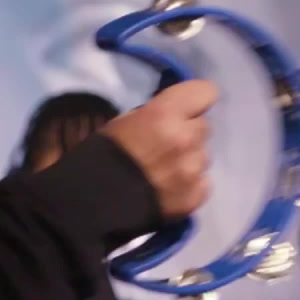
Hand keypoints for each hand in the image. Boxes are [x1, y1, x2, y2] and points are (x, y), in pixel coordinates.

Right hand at [100, 80, 217, 218]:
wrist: (92, 206)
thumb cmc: (101, 157)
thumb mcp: (125, 122)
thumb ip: (157, 115)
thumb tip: (175, 116)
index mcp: (164, 115)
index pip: (206, 92)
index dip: (197, 100)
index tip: (187, 109)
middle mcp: (185, 139)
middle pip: (204, 127)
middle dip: (189, 133)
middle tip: (167, 145)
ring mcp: (193, 170)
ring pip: (204, 156)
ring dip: (189, 160)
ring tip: (166, 172)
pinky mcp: (195, 197)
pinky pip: (203, 183)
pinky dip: (191, 185)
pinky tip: (170, 190)